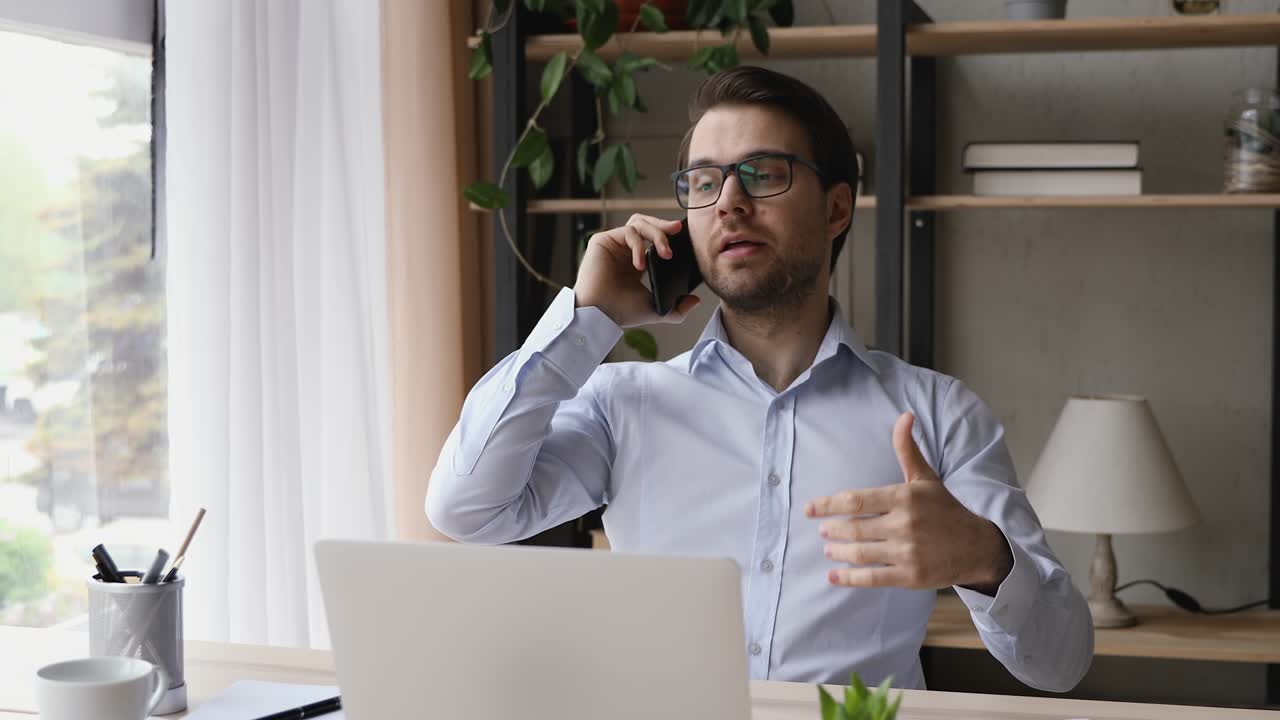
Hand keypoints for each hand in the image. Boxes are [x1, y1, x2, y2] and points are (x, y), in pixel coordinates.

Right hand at [573, 214, 700, 327]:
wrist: (600, 315)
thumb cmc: (621, 312)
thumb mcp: (656, 310)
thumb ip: (677, 308)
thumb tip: (695, 301)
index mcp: (634, 261)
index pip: (651, 237)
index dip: (666, 234)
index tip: (683, 237)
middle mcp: (623, 249)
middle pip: (645, 223)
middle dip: (663, 225)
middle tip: (678, 230)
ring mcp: (613, 244)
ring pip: (638, 223)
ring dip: (656, 234)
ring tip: (666, 253)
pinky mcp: (602, 241)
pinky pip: (627, 232)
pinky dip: (638, 246)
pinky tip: (640, 265)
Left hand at [805, 412, 1012, 593]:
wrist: (977, 547)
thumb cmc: (945, 509)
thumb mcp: (926, 478)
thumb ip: (908, 449)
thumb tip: (904, 416)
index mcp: (904, 498)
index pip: (855, 501)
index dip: (827, 505)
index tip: (809, 509)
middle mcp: (904, 524)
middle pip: (854, 528)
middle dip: (832, 529)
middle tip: (823, 530)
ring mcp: (907, 553)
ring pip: (860, 553)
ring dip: (838, 551)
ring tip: (829, 549)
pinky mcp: (910, 576)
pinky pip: (872, 578)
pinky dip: (849, 579)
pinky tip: (834, 576)